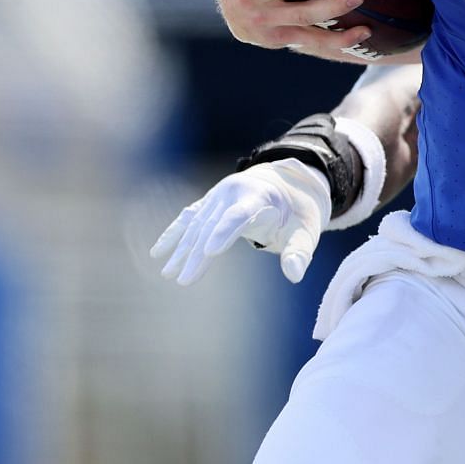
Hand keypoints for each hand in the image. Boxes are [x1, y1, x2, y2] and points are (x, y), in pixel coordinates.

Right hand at [150, 160, 330, 284]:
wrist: (284, 183)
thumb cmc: (296, 210)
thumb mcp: (306, 229)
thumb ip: (300, 251)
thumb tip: (294, 275)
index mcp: (258, 195)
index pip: (239, 215)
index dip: (224, 232)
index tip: (210, 251)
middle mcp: (232, 192)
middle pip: (212, 225)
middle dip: (197, 254)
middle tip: (184, 280)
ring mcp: (217, 196)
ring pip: (196, 225)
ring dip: (181, 249)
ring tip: (168, 273)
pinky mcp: (208, 203)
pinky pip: (188, 218)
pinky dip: (173, 234)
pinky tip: (158, 252)